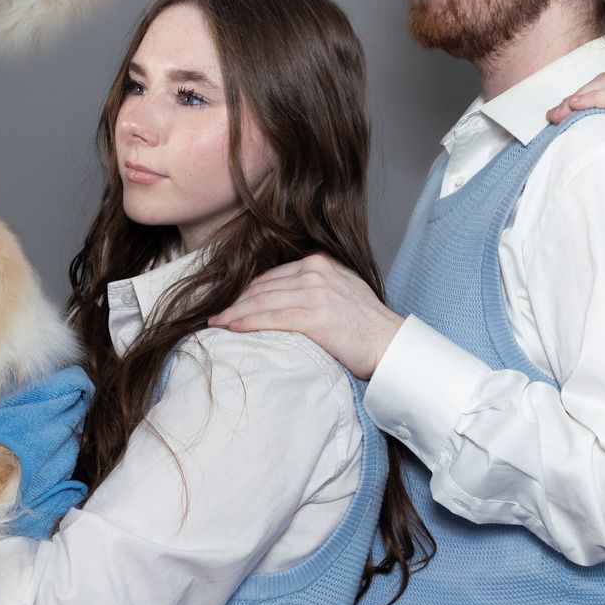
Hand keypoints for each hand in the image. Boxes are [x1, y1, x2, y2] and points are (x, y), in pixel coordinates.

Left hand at [207, 254, 404, 378]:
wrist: (389, 341)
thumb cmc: (367, 323)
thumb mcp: (342, 288)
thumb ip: (317, 284)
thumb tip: (287, 294)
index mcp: (321, 262)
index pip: (272, 275)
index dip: (247, 289)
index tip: (231, 301)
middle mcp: (316, 272)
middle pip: (263, 286)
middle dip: (235, 300)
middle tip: (215, 313)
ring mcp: (315, 293)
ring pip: (262, 301)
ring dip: (234, 312)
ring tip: (217, 323)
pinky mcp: (315, 316)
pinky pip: (271, 318)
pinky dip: (248, 322)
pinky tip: (234, 327)